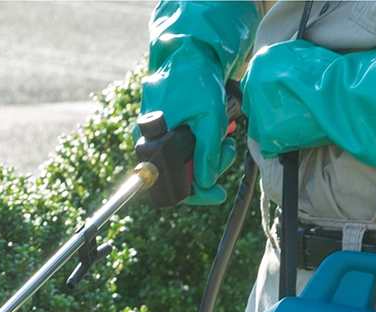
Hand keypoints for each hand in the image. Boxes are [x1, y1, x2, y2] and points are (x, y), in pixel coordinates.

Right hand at [143, 0, 258, 204]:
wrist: (190, 53)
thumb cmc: (196, 81)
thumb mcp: (209, 119)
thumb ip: (207, 154)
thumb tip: (206, 183)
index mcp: (150, 142)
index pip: (170, 183)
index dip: (196, 192)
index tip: (216, 194)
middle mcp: (147, 142)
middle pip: (179, 173)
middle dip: (208, 168)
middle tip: (228, 152)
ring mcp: (155, 136)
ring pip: (184, 162)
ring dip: (208, 155)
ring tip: (227, 140)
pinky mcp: (164, 130)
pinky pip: (183, 148)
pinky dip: (201, 145)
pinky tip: (217, 135)